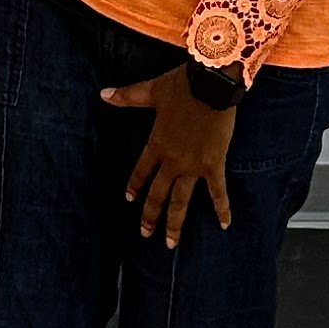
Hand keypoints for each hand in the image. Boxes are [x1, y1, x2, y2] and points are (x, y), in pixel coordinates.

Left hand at [102, 65, 235, 246]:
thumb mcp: (152, 90)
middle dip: (150, 216)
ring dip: (175, 223)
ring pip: (180, 200)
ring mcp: (192, 166)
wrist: (211, 84)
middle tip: (145, 234)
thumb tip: (103, 94)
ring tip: (170, 244)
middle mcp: (172, 160)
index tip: (129, 199)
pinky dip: (221, 208)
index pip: (141, 171)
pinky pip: (217, 191)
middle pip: (158, 194)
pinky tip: (224, 225)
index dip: (135, 185)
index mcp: (156, 144)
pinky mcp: (213, 164)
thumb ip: (128, 97)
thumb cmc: (182, 85)